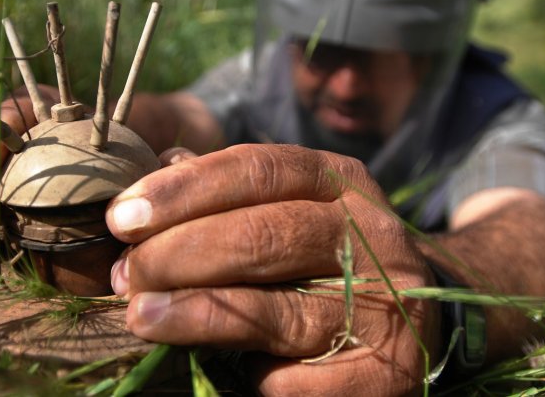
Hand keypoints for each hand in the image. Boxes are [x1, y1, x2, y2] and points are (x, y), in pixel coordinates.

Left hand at [107, 144, 439, 394]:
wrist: (421, 314)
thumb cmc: (331, 256)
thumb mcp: (296, 204)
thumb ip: (234, 189)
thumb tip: (161, 169)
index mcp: (342, 182)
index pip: (258, 169)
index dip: (184, 191)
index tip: (122, 217)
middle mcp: (371, 236)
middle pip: (263, 234)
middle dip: (179, 254)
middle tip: (126, 274)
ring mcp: (387, 307)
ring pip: (277, 311)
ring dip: (196, 313)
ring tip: (141, 316)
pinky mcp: (388, 374)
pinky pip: (299, 380)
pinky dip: (252, 376)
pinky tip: (225, 368)